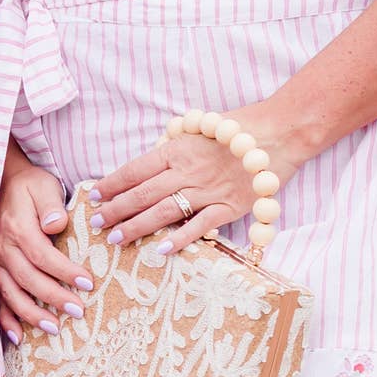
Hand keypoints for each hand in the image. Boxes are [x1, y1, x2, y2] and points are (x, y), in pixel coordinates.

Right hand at [0, 157, 83, 334]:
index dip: (64, 272)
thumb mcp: (42, 186)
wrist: (3, 184)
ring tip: (54, 329)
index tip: (88, 283)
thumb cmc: (30, 186)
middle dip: (53, 298)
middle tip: (78, 311)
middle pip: (28, 278)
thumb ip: (50, 204)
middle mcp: (3, 247)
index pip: (42, 255)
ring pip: (11, 293)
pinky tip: (18, 336)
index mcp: (17, 228)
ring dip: (31, 314)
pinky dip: (5, 319)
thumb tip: (56, 224)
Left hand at [92, 117, 274, 258]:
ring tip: (115, 239)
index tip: (94, 196)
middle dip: (116, 209)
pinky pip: (199, 225)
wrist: (282, 131)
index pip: (135, 169)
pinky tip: (160, 249)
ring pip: (164, 211)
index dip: (112, 184)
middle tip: (96, 223)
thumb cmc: (241, 127)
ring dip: (136, 226)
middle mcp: (188, 169)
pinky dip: (179, 238)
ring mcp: (208, 189)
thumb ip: (176, 149)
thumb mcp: (201, 130)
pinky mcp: (229, 206)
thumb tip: (153, 163)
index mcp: (178, 148)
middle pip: (143, 193)